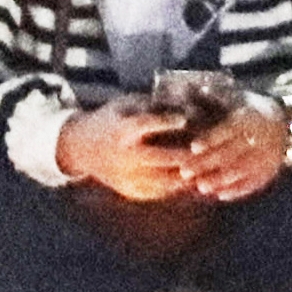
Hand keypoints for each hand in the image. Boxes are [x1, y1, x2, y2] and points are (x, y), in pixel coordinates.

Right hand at [56, 97, 195, 199]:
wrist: (82, 149)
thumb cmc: (113, 119)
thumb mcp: (126, 104)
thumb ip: (154, 104)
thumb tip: (186, 99)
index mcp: (122, 131)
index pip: (146, 125)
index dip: (166, 121)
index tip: (185, 117)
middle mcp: (125, 157)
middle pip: (162, 158)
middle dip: (187, 155)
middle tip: (209, 149)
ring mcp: (128, 178)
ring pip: (166, 180)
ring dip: (189, 175)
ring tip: (208, 167)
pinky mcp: (132, 192)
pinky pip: (161, 192)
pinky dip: (180, 187)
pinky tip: (196, 180)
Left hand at [181, 91, 291, 202]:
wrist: (285, 123)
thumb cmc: (250, 109)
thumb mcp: (238, 97)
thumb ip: (218, 96)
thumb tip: (199, 89)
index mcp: (249, 118)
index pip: (228, 130)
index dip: (210, 139)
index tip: (192, 147)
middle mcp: (260, 138)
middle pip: (231, 154)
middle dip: (207, 164)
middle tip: (185, 172)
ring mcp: (267, 157)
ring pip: (241, 171)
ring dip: (220, 181)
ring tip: (200, 187)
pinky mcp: (270, 172)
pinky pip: (253, 183)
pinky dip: (236, 190)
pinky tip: (219, 195)